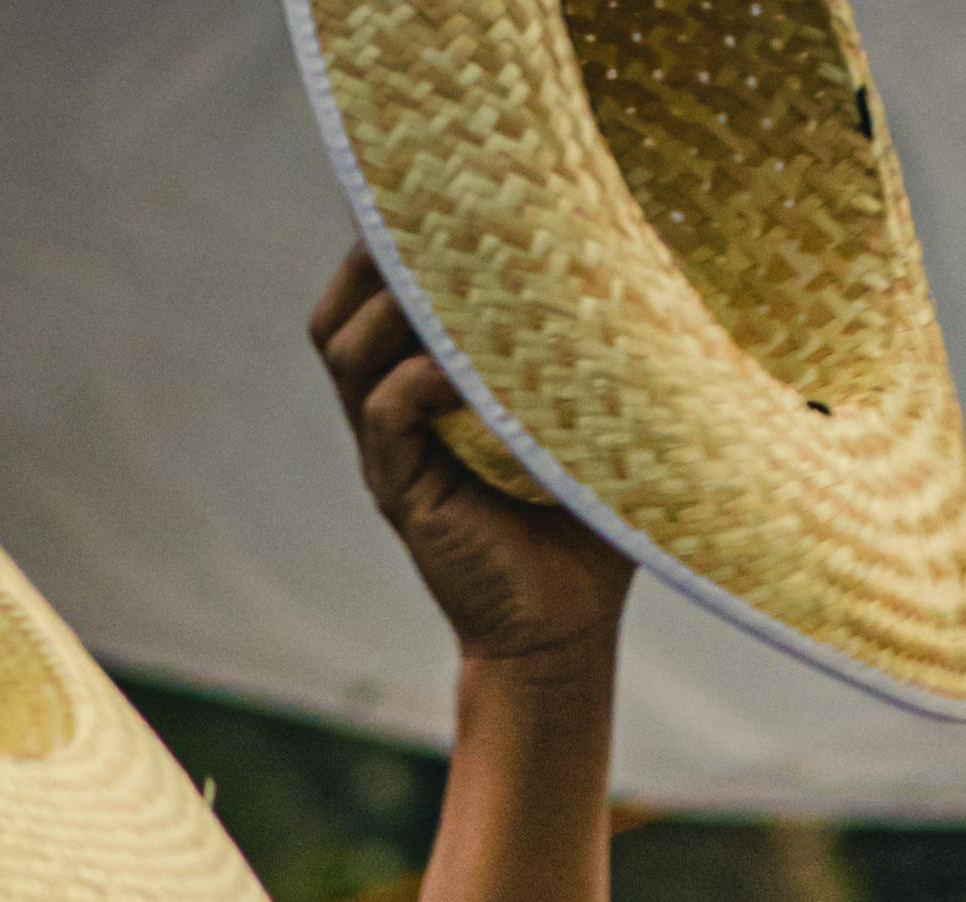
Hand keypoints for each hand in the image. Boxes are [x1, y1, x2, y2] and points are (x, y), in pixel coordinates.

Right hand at [314, 250, 631, 673]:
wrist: (564, 637)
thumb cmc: (584, 530)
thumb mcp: (581, 422)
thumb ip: (576, 354)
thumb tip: (628, 265)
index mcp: (420, 397)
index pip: (371, 299)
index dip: (393, 246)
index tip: (441, 199)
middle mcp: (389, 420)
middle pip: (337, 313)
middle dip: (374, 260)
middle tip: (430, 223)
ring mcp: (389, 457)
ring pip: (346, 350)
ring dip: (393, 307)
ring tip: (450, 281)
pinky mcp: (403, 495)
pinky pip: (389, 411)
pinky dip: (420, 378)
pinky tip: (466, 368)